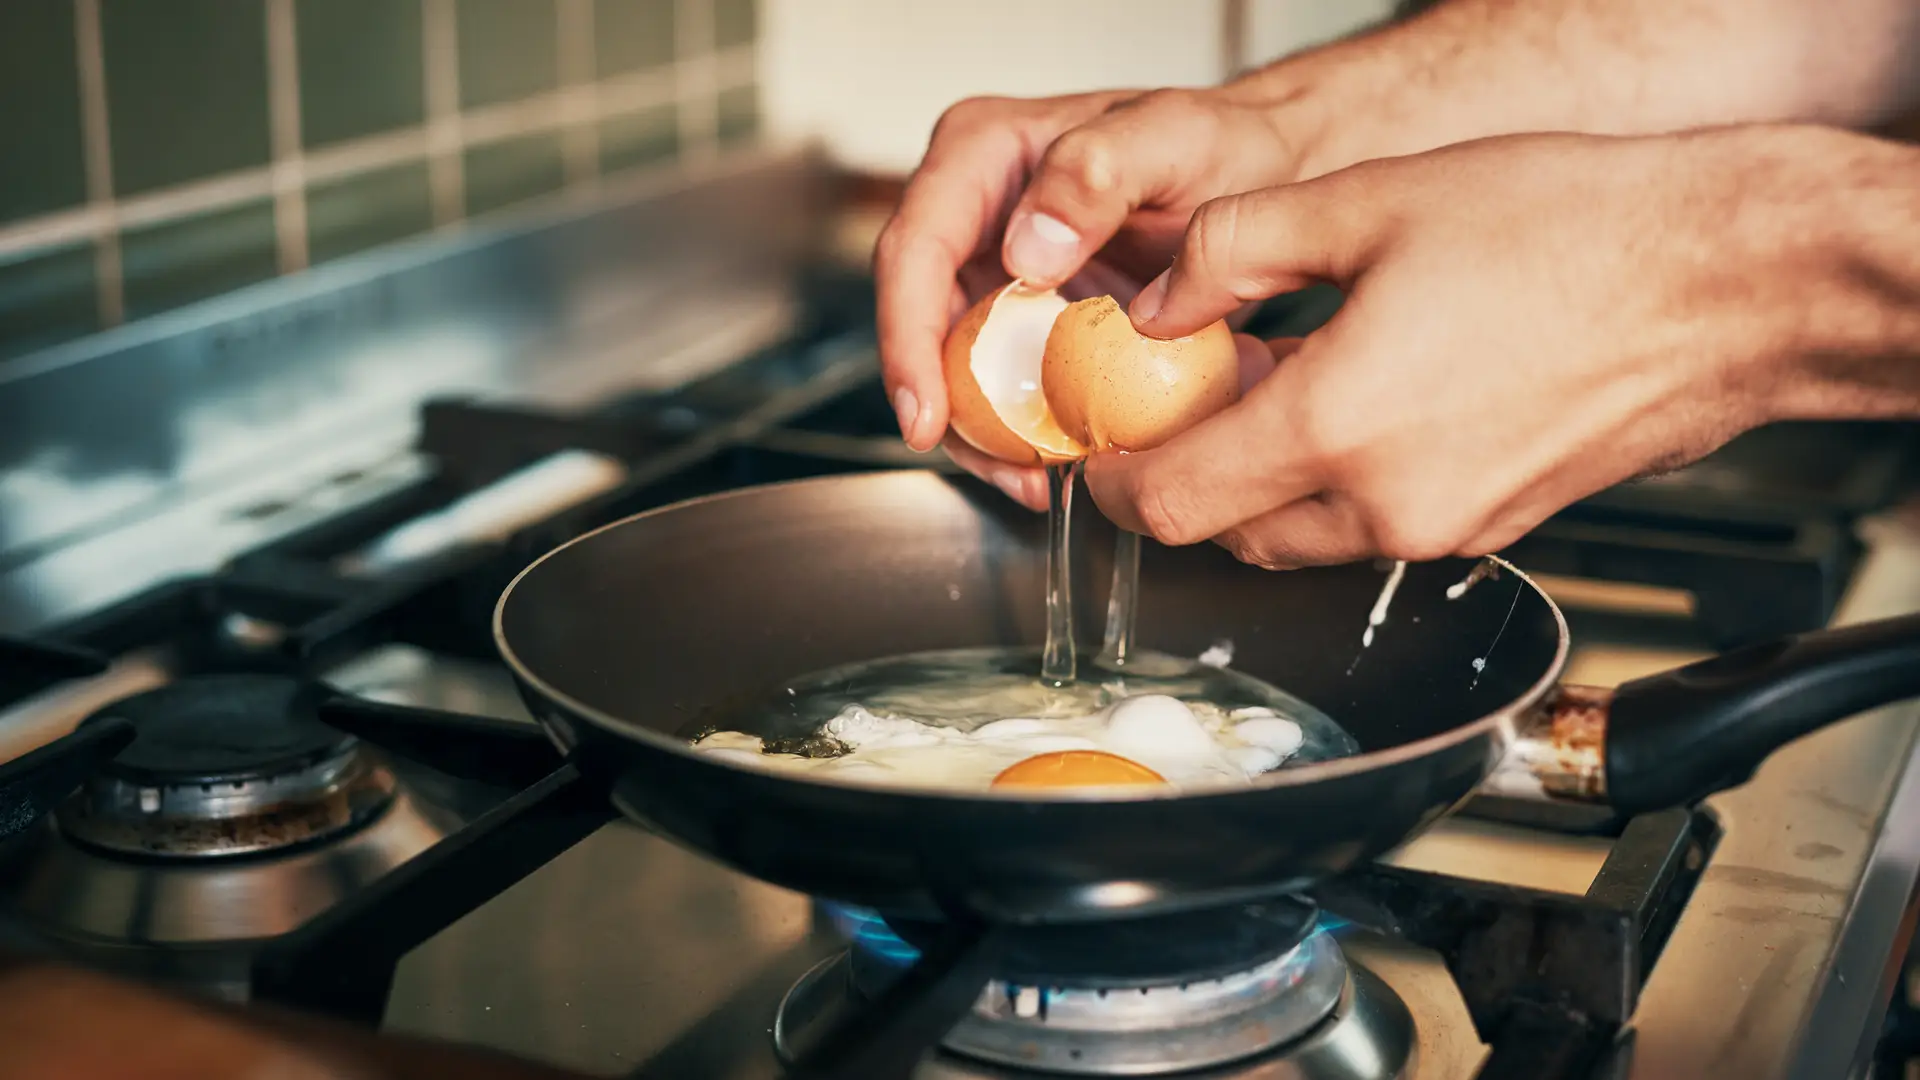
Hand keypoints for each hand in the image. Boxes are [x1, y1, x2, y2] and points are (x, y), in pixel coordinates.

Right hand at [873, 86, 1313, 508]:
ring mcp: (999, 266)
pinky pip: (1006, 380)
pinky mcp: (1032, 316)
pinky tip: (1063, 461)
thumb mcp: (1174, 140)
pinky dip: (1026, 429)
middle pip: (922, 320)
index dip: (908, 340)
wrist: (1272, 170)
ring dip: (987, 434)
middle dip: (946, 407)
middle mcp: (976, 210)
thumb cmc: (1228, 142)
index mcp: (983, 154)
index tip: (927, 416)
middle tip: (1002, 469)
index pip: (915, 249)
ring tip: (1038, 480)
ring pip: (956, 363)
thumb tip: (1024, 253)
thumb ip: (1095, 173)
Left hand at [1087, 126, 1919, 564]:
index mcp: (1338, 427)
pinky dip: (1336, 486)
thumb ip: (1232, 253)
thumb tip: (1160, 301)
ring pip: (1298, 539)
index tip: (1102, 449)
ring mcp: (1446, 528)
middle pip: (1226, 534)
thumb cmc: (1574, 231)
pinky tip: (1357, 405)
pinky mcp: (1492, 527)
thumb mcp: (1368, 204)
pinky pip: (1373, 529)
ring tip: (1276, 390)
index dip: (1115, 482)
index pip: (1170, 503)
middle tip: (1184, 403)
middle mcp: (1387, 504)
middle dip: (1186, 479)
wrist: (1725, 281)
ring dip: (1261, 484)